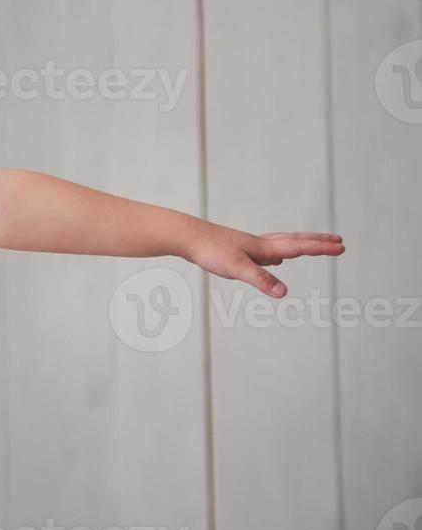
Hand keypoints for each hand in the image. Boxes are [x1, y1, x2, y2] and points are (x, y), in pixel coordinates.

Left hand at [182, 221, 343, 297]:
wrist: (187, 237)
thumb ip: (261, 280)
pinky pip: (266, 250)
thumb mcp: (237, 268)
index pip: (300, 247)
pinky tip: (273, 259)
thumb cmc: (210, 250)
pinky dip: (277, 252)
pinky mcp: (239, 250)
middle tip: (338, 240)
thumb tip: (284, 292)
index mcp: (265, 248)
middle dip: (318, 241)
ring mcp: (250, 246)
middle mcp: (260, 244)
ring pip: (282, 243)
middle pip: (296, 240)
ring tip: (313, 245)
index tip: (342, 246)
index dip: (321, 248)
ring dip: (301, 243)